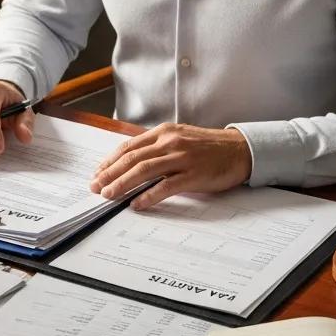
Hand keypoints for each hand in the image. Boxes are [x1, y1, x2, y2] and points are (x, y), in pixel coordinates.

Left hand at [89, 124, 252, 209]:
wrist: (240, 149)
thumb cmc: (208, 147)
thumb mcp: (179, 138)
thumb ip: (157, 148)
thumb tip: (131, 164)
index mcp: (163, 132)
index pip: (129, 147)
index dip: (110, 160)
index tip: (97, 173)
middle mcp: (170, 142)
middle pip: (132, 158)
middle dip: (109, 173)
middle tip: (95, 186)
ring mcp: (182, 158)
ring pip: (144, 170)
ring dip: (123, 183)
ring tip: (108, 195)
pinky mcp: (194, 174)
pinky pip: (166, 186)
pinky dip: (149, 195)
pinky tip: (137, 203)